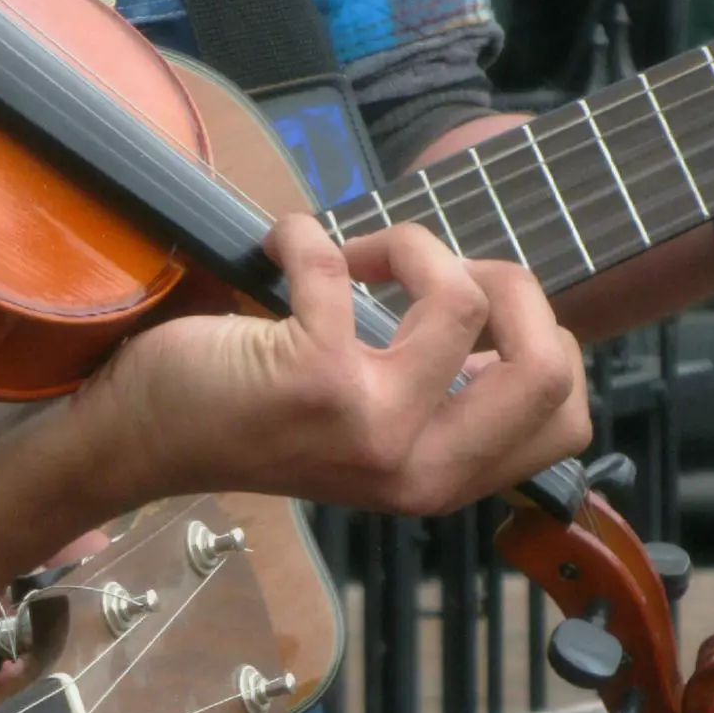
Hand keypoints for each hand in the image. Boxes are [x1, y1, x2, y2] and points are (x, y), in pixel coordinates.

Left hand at [83, 216, 588, 515]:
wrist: (148, 439)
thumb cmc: (255, 419)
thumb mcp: (378, 428)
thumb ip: (443, 392)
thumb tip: (501, 303)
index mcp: (446, 479)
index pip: (565, 419)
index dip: (543, 340)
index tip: (482, 311)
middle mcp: (419, 468)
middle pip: (546, 363)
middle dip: (509, 282)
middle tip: (437, 270)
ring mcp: (370, 427)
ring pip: (463, 298)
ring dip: (408, 244)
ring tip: (355, 254)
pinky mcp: (313, 378)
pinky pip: (343, 263)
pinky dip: (306, 233)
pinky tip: (281, 245)